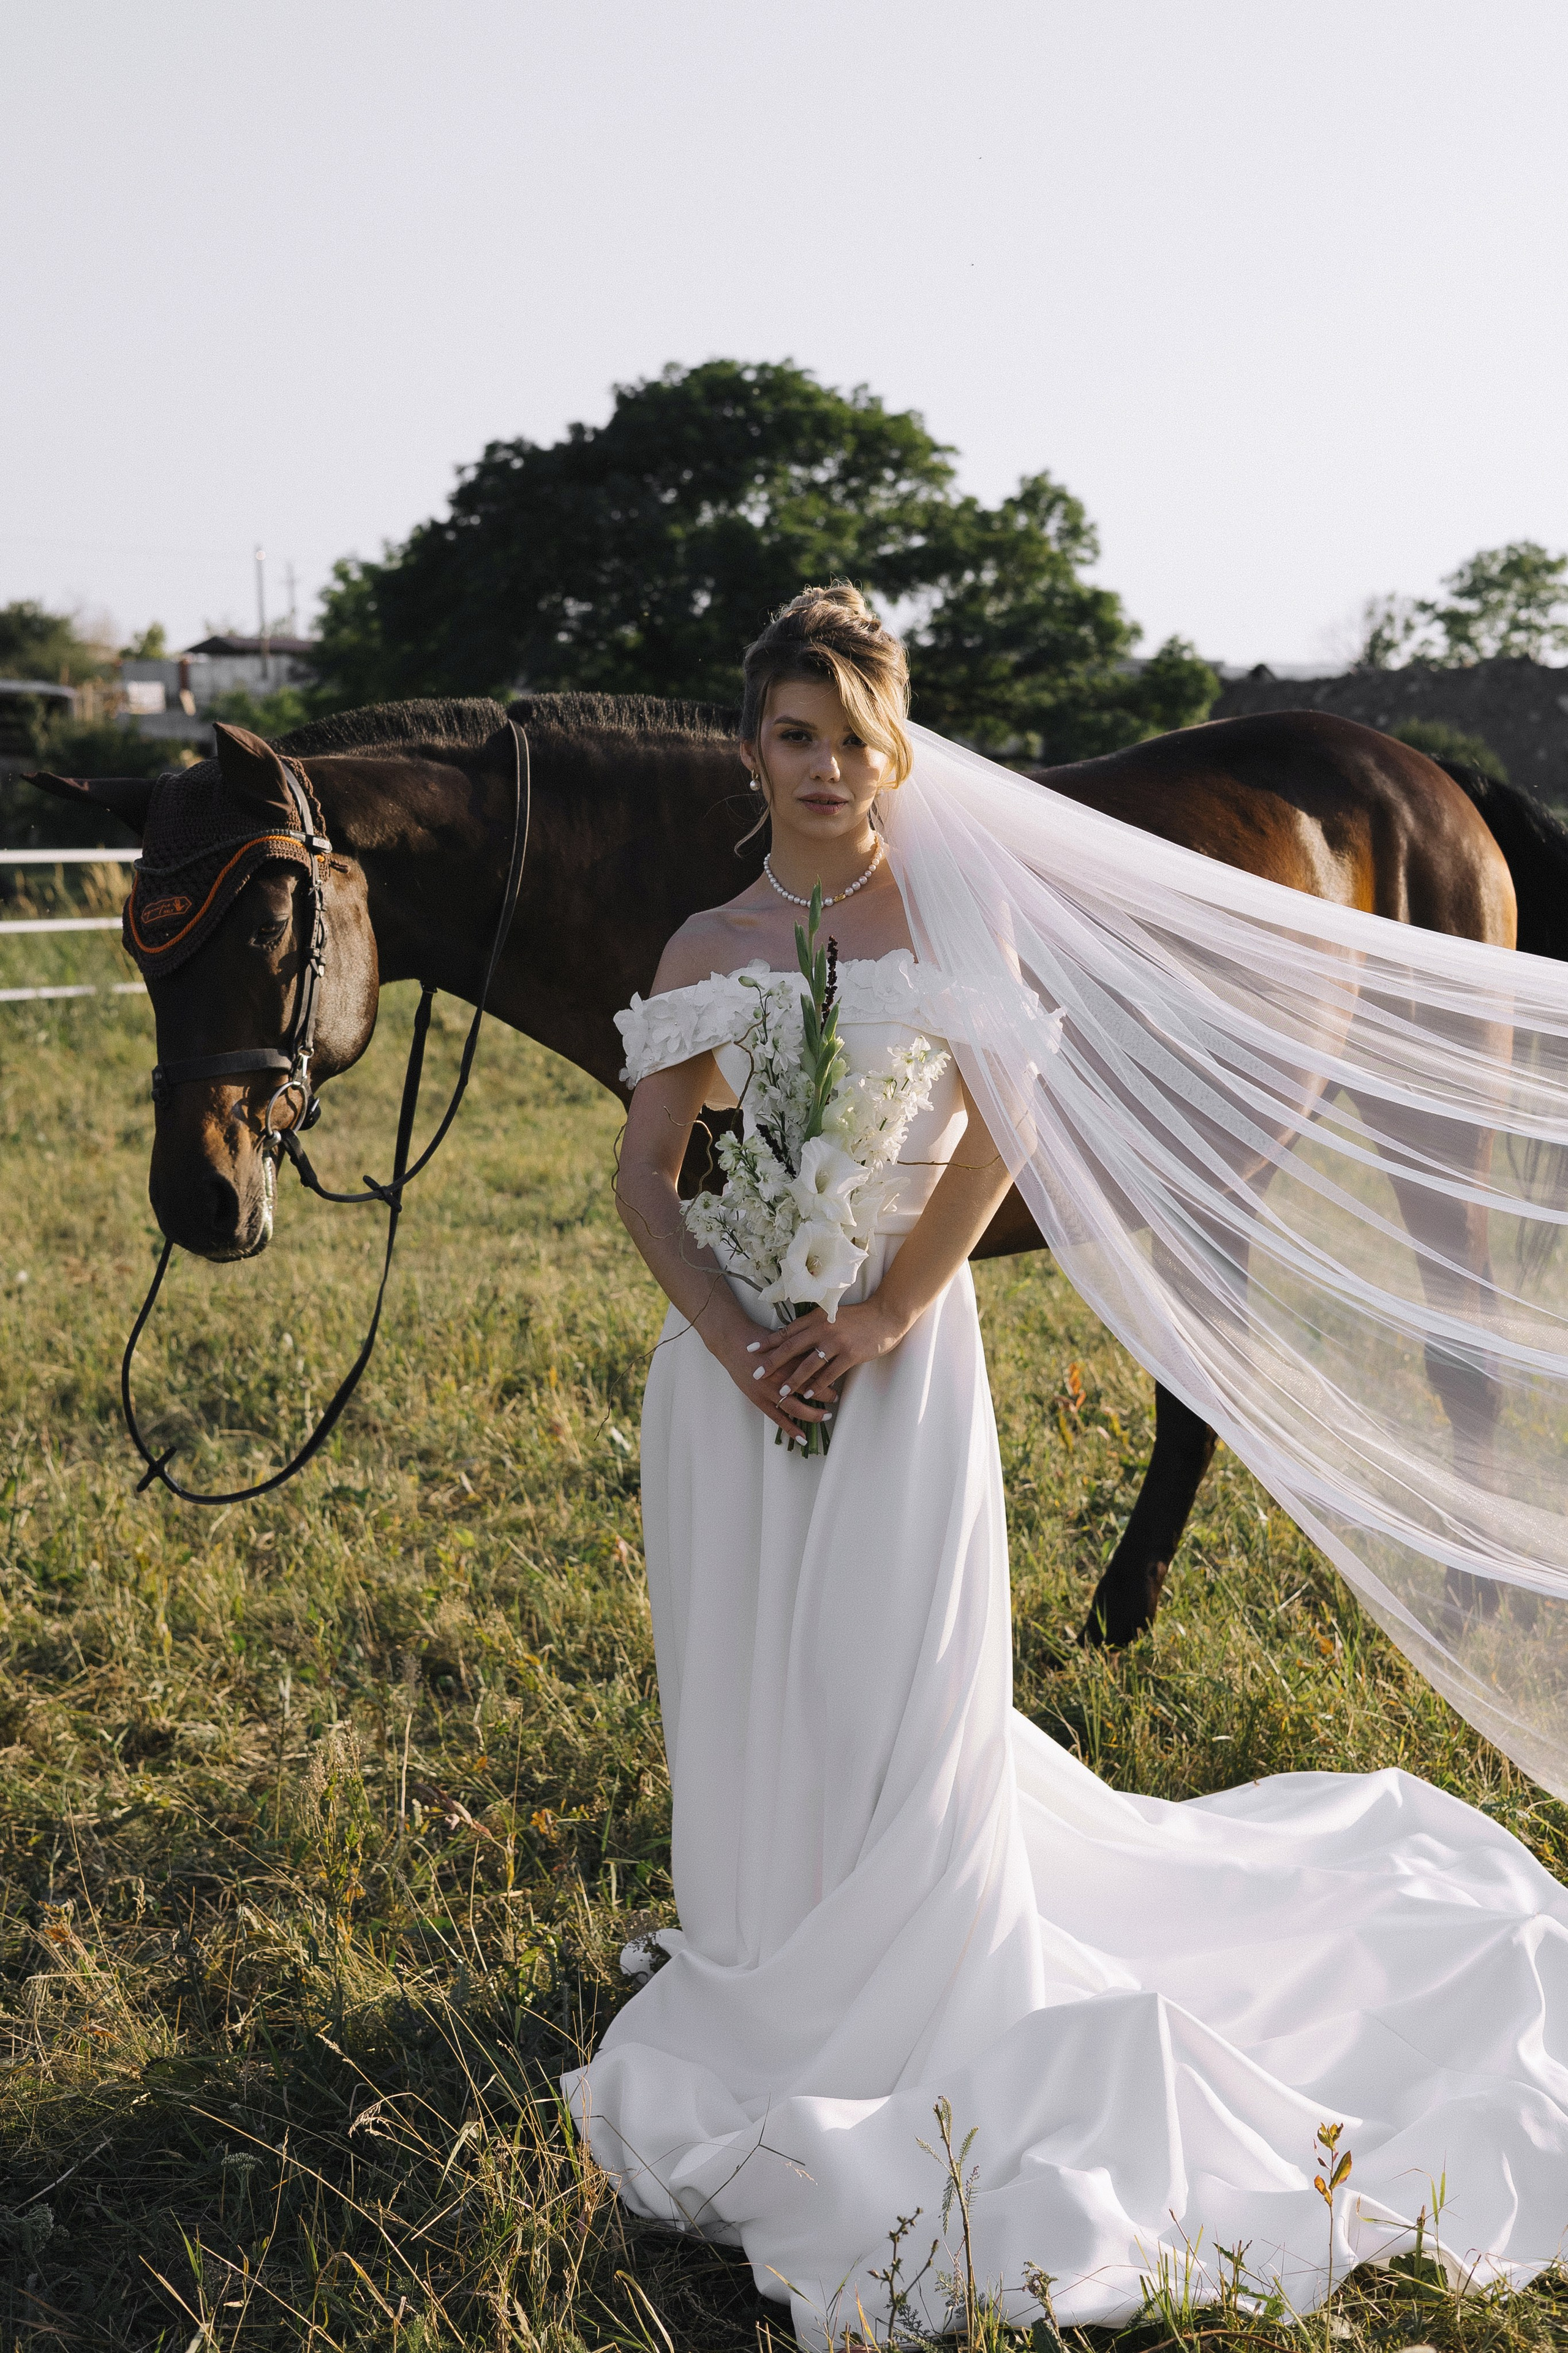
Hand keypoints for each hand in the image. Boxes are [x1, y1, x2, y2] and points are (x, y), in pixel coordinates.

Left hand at [737, 1295, 912, 1432]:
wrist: (885, 1315)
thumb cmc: (858, 1317)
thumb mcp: (831, 1314)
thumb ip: (813, 1324)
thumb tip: (793, 1337)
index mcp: (815, 1318)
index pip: (786, 1331)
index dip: (768, 1342)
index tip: (751, 1350)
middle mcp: (823, 1329)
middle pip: (791, 1348)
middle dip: (773, 1363)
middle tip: (757, 1374)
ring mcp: (836, 1342)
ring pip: (809, 1364)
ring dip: (794, 1380)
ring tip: (781, 1392)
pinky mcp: (850, 1354)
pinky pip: (829, 1373)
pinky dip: (817, 1386)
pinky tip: (808, 1395)